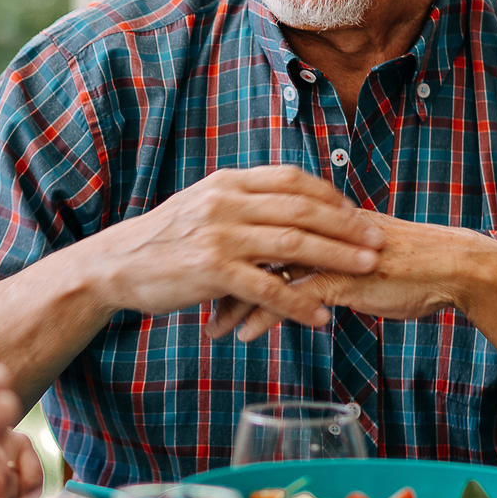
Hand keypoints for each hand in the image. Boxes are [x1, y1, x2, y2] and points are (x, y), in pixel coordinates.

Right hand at [79, 166, 382, 336]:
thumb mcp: (202, 206)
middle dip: (347, 226)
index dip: (330, 196)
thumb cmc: (163, 241)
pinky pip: (267, 287)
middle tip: (380, 240)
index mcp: (228, 183)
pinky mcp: (211, 271)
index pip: (292, 180)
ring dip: (336, 258)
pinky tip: (319, 317)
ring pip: (293, 244)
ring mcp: (219, 236)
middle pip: (302, 209)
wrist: (116, 265)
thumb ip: (241, 202)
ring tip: (367, 270)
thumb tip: (284, 205)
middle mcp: (226, 203)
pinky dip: (298, 303)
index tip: (357, 213)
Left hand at [227, 211, 496, 338]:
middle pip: (249, 247)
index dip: (226, 250)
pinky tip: (246, 336)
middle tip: (191, 303)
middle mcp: (315, 227)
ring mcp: (327, 251)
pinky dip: (265, 316)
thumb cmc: (403, 261)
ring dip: (234, 304)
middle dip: (217, 278)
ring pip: (263, 273)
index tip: (201, 272)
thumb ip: (319, 253)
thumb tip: (292, 266)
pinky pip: (291, 297)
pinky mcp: (341, 277)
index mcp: (315, 214)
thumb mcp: (350, 252)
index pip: (256, 225)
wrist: (451, 266)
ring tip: (213, 330)